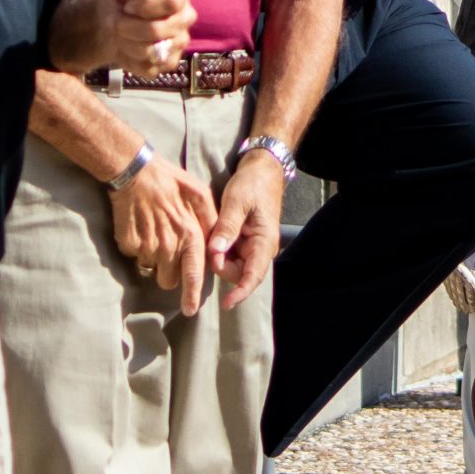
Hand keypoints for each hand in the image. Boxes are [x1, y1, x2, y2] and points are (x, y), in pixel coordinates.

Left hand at [100, 0, 192, 77]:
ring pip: (150, 51)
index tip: (128, 5)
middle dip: (127, 26)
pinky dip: (129, 58)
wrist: (109, 20)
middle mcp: (187, 17)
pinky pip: (147, 67)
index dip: (144, 5)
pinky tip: (127, 45)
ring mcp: (180, 42)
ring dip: (126, 41)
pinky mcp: (169, 62)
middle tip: (116, 19)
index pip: (171, 1)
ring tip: (121, 31)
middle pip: (158, 30)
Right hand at [111, 156, 216, 314]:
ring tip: (154, 230)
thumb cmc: (170, 180)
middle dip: (169, 273)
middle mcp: (169, 244)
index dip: (191, 295)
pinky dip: (137, 246)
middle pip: (168, 279)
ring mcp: (146, 245)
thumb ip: (210, 220)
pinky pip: (134, 255)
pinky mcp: (127, 243)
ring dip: (153, 258)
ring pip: (150, 268)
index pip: (193, 274)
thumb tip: (217, 242)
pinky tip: (140, 226)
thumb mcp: (199, 194)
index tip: (190, 310)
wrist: (134, 171)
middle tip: (167, 252)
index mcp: (189, 234)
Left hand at [211, 155, 284, 310]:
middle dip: (222, 265)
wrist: (262, 170)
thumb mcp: (237, 202)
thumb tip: (216, 252)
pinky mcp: (245, 241)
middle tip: (210, 244)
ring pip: (233, 265)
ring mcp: (253, 246)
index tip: (226, 303)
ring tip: (213, 235)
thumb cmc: (252, 184)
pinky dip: (221, 250)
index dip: (240, 292)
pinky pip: (231, 254)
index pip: (254, 275)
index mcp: (264, 241)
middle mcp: (261, 248)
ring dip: (220, 257)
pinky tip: (215, 237)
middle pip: (239, 272)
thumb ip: (227, 227)